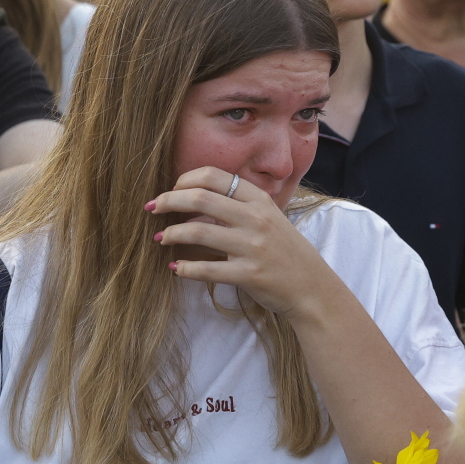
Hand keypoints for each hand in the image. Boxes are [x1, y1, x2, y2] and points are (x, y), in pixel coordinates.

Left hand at [148, 166, 333, 317]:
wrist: (312, 287)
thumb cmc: (285, 251)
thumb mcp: (269, 218)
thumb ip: (239, 205)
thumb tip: (195, 197)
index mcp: (259, 200)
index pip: (214, 176)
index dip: (185, 180)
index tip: (172, 191)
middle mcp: (255, 218)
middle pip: (199, 197)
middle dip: (168, 201)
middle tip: (152, 208)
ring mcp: (252, 247)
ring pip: (197, 231)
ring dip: (171, 234)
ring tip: (160, 238)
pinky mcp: (248, 275)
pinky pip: (206, 269)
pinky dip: (184, 268)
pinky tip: (175, 268)